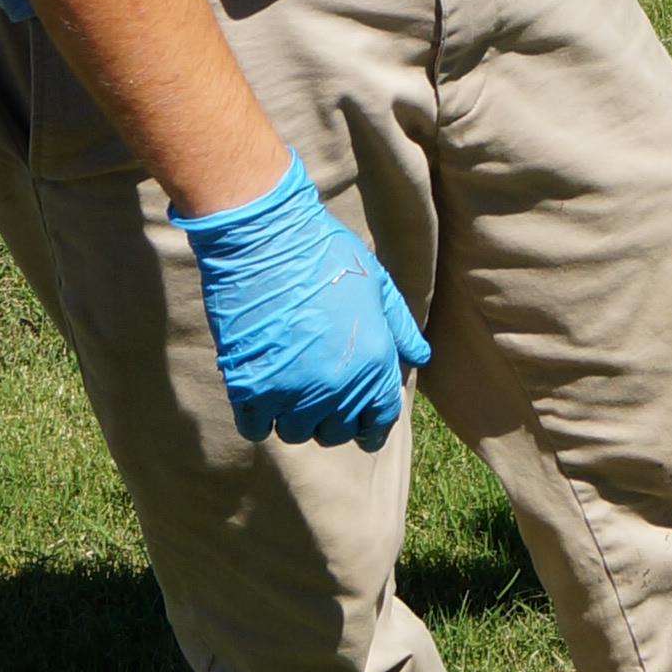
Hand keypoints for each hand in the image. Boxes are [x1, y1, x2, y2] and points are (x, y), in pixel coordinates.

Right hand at [181, 159, 429, 447]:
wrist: (267, 239)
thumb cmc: (326, 254)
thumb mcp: (377, 284)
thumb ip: (400, 326)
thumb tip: (420, 355)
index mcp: (374, 363)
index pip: (378, 422)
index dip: (369, 426)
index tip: (358, 424)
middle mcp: (338, 386)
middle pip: (335, 432)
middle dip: (329, 418)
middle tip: (316, 393)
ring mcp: (294, 391)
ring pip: (295, 432)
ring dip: (292, 416)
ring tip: (286, 387)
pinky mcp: (252, 388)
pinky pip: (255, 427)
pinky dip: (256, 416)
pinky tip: (258, 393)